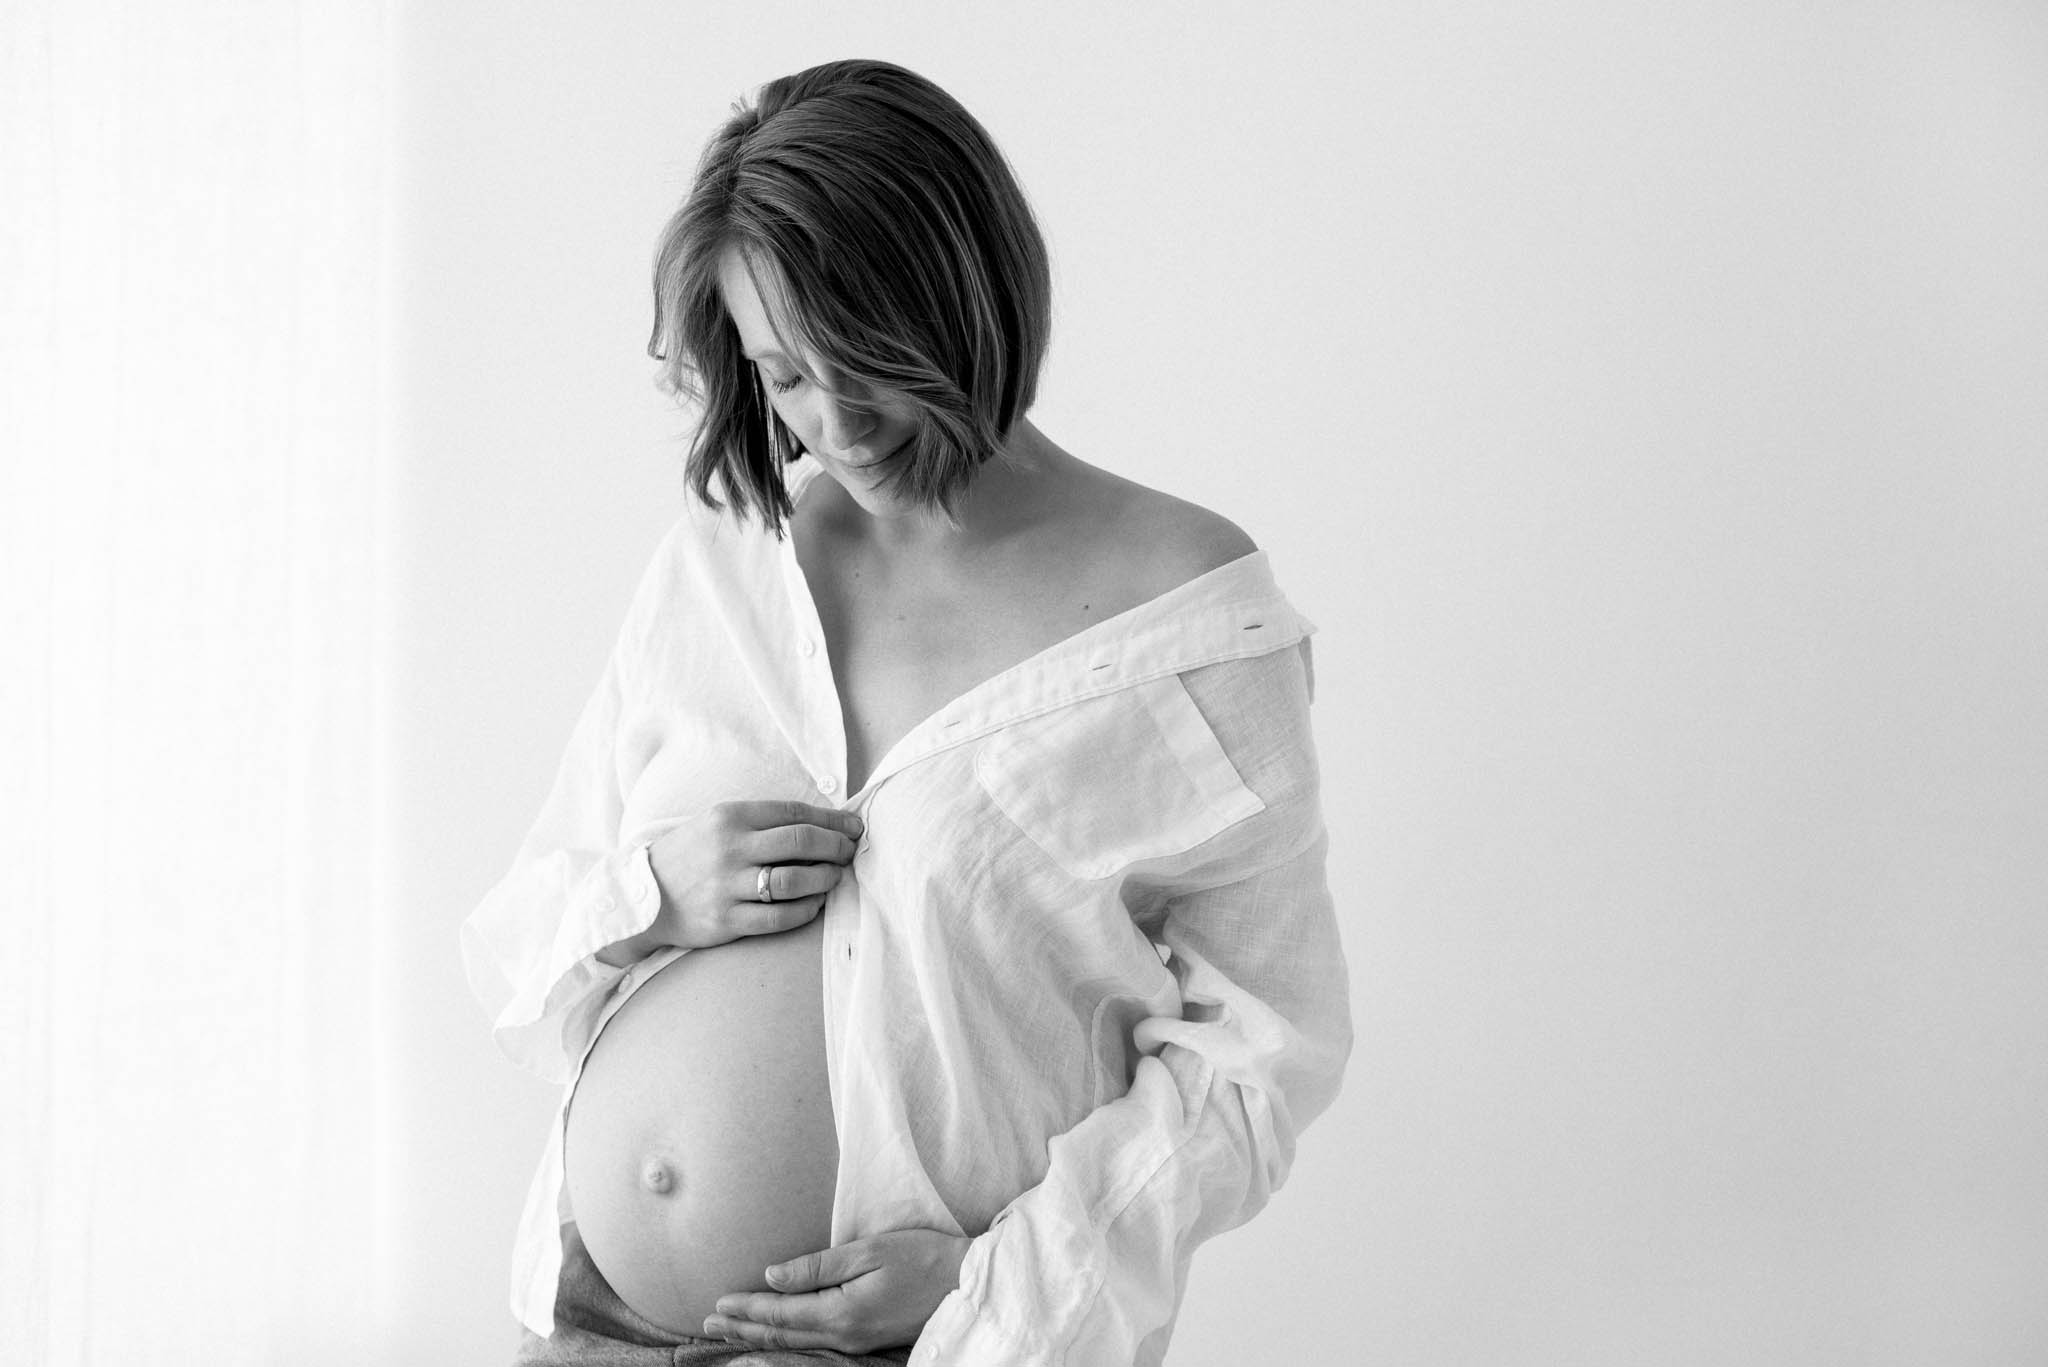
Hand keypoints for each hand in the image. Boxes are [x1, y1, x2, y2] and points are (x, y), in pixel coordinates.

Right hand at [641, 799, 862, 952]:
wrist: (644, 895)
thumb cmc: (693, 855)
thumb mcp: (720, 823)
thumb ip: (764, 821)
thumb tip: (826, 823)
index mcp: (730, 816)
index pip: (795, 813)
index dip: (833, 820)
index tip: (854, 827)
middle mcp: (729, 848)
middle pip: (802, 841)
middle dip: (837, 846)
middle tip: (850, 852)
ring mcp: (727, 886)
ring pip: (795, 880)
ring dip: (826, 877)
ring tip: (834, 876)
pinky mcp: (726, 921)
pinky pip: (780, 916)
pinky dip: (806, 909)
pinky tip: (814, 902)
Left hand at [702, 1228, 969, 1353]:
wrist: (968, 1281)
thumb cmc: (923, 1257)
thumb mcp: (869, 1251)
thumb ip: (817, 1267)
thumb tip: (772, 1275)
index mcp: (842, 1313)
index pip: (781, 1314)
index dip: (747, 1310)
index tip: (718, 1304)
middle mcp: (844, 1335)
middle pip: (782, 1336)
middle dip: (744, 1329)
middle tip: (709, 1325)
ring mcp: (856, 1342)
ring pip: (796, 1344)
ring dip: (760, 1337)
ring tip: (732, 1332)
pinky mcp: (867, 1340)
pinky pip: (814, 1344)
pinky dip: (787, 1341)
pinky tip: (778, 1337)